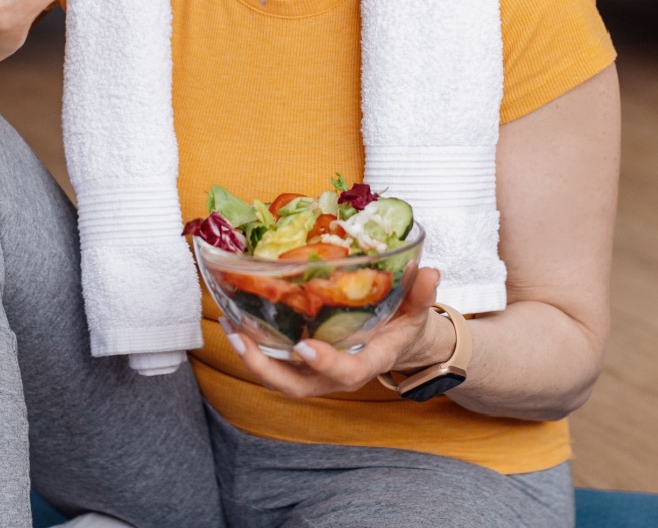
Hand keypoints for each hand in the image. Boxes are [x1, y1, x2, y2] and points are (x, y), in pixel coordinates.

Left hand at [222, 267, 455, 397]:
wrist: (395, 341)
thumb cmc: (403, 324)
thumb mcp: (417, 311)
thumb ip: (420, 295)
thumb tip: (428, 271)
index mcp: (366, 362)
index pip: (345, 373)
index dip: (325, 363)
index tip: (306, 347)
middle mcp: (335, 373)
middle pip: (298, 386)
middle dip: (268, 369)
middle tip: (243, 340)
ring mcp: (315, 371)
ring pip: (279, 377)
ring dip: (251, 357)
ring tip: (229, 326)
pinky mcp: (301, 362)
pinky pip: (274, 361)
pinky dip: (252, 345)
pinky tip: (233, 320)